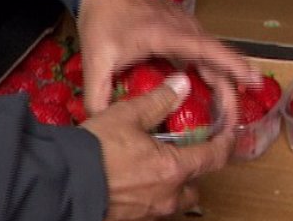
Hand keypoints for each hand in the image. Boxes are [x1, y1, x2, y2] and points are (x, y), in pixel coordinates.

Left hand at [75, 0, 256, 124]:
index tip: (254, 81)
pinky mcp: (183, 30)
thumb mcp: (96, 55)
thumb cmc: (104, 15)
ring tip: (225, 118)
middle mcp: (185, 29)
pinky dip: (213, 73)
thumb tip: (100, 121)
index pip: (208, 50)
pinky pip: (205, 53)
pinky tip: (210, 94)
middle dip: (229, 91)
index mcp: (168, 34)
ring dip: (222, 84)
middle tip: (232, 123)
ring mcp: (186, 28)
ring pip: (213, 57)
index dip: (232, 66)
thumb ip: (96, 91)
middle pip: (218, 60)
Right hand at [83, 73, 233, 220]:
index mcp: (173, 169)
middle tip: (186, 152)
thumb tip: (181, 85)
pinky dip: (152, 193)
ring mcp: (150, 212)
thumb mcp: (127, 115)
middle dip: (195, 171)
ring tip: (157, 165)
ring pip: (175, 200)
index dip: (226, 144)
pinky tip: (136, 178)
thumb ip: (159, 100)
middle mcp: (167, 196)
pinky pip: (153, 208)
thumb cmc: (94, 151)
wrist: (64, 183)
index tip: (229, 135)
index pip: (214, 157)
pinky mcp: (132, 219)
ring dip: (173, 185)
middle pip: (196, 187)